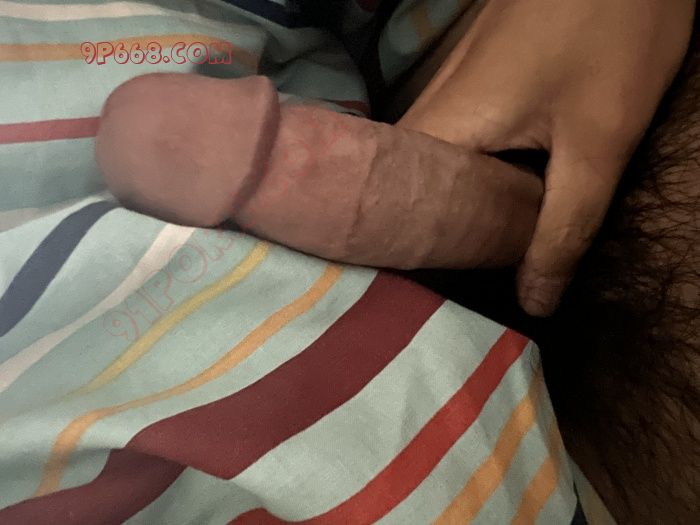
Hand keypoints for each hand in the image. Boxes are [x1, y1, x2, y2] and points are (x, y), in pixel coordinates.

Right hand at [399, 0, 694, 315]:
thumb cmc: (611, 36)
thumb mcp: (599, 143)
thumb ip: (563, 228)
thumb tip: (534, 302)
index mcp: (446, 128)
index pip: (396, 209)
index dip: (409, 258)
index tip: (423, 302)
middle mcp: (428, 111)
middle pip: (410, 194)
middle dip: (434, 244)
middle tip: (457, 291)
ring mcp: (446, 94)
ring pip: (432, 173)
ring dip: (453, 215)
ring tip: (473, 263)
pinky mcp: (469, 86)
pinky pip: (454, 150)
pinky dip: (471, 185)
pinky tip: (494, 209)